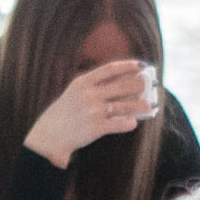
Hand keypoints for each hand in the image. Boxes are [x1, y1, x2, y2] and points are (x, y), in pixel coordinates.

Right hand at [23, 60, 156, 169]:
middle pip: (122, 86)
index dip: (128, 66)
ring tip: (148, 105)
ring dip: (140, 105)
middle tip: (148, 85)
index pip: (110, 69)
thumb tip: (124, 85)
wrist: (50, 135)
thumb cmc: (66, 113)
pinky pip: (119, 124)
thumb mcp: (75, 93)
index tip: (140, 65)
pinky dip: (129, 123)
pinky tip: (133, 122)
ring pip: (125, 105)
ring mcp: (93, 111)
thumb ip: (95, 86)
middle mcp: (89, 95)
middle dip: (138, 85)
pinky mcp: (96, 127)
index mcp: (83, 82)